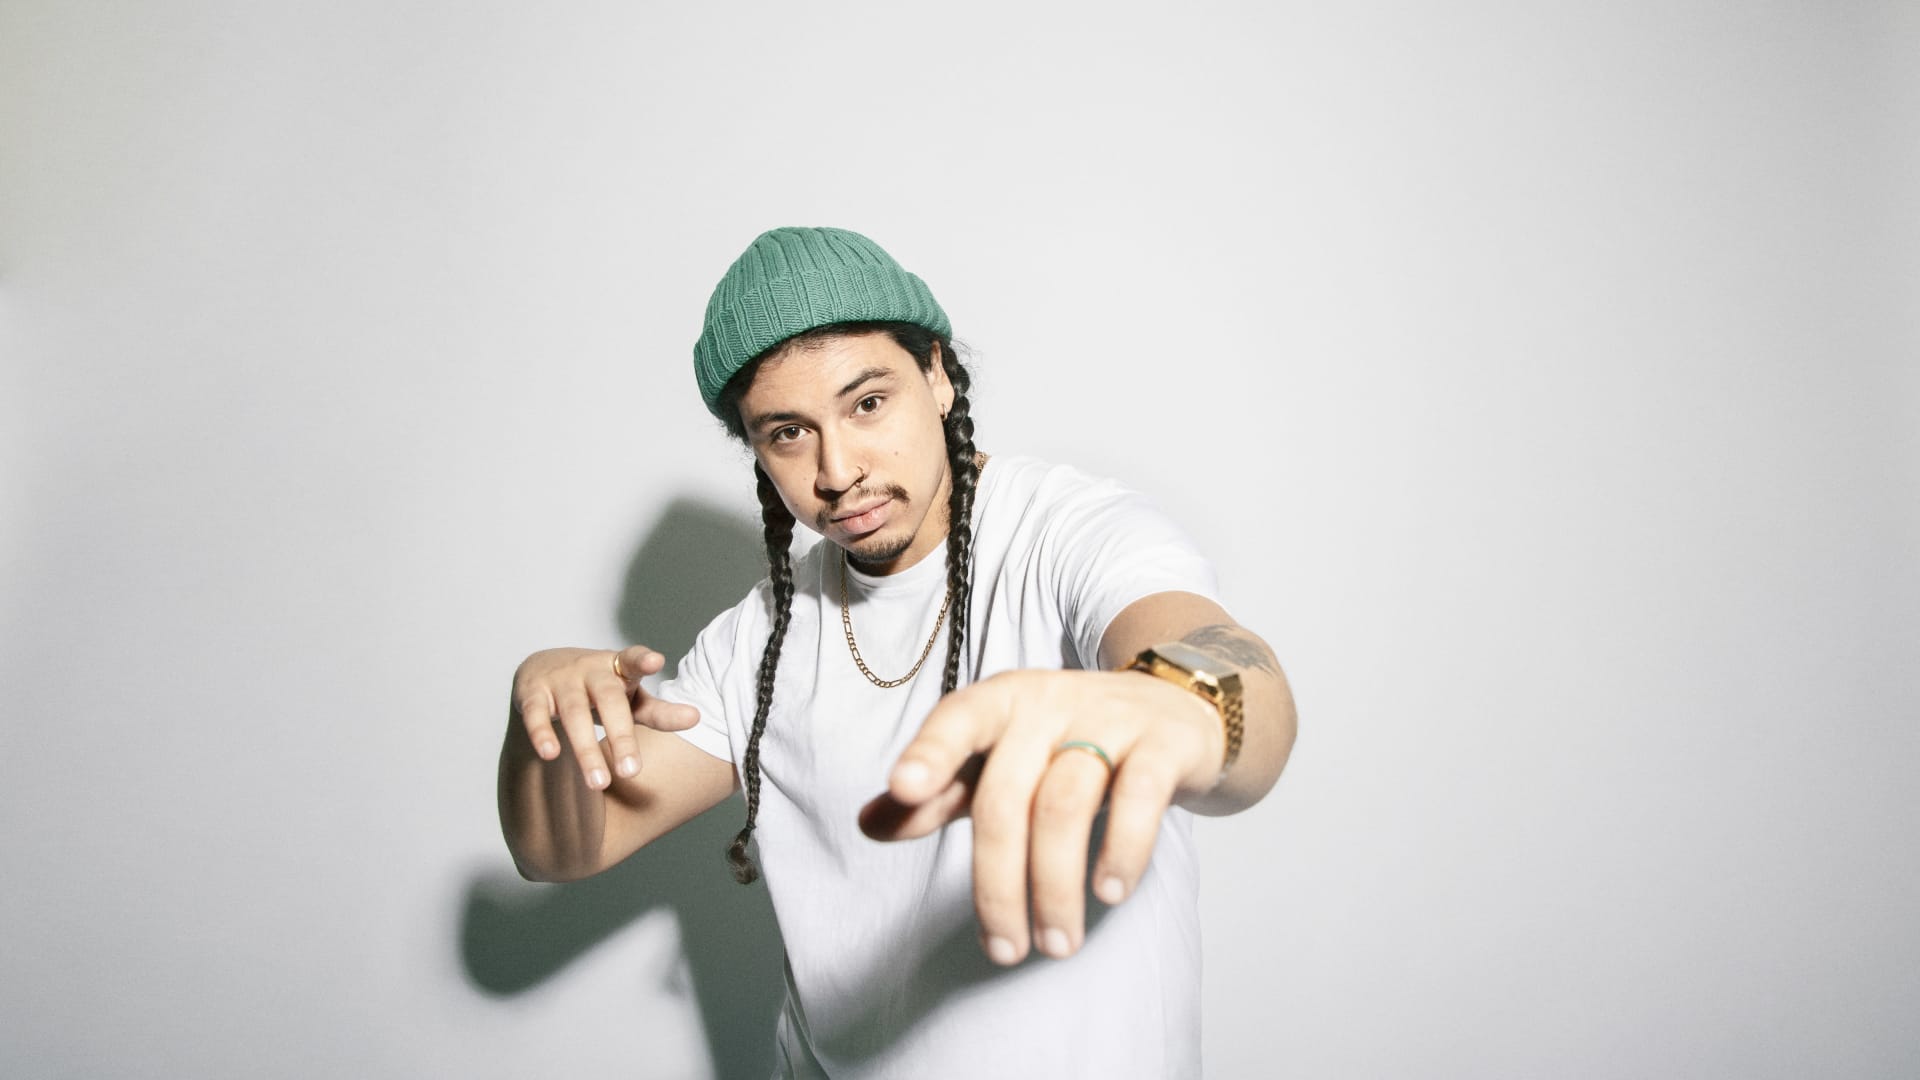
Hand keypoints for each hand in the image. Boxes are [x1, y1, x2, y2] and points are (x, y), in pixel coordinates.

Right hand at [510, 646, 700, 789]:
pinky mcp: (533, 693)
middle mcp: (590, 670)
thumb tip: (697, 718)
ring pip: (574, 712)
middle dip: (621, 735)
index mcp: (618, 668)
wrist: (544, 669)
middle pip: (608, 700)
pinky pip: (536, 714)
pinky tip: (550, 754)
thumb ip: (660, 712)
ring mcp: (561, 680)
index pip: (633, 660)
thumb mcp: (630, 699)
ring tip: (599, 782)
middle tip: (631, 772)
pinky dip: (542, 733)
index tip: (656, 661)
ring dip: (586, 748)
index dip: (643, 660)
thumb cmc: (600, 690)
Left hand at [858, 668, 1224, 965]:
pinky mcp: (1162, 745)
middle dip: (998, 882)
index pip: (957, 719)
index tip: (902, 789)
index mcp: (1001, 702)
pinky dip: (1122, 849)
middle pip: (1007, 795)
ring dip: (1056, 886)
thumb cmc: (1071, 742)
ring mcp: (1109, 719)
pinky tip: (1110, 891)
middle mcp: (1050, 703)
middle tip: (1003, 949)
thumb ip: (940, 792)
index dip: (929, 753)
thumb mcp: (1003, 759)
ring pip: (1065, 805)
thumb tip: (867, 823)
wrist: (1177, 707)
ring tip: (1056, 942)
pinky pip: (1139, 797)